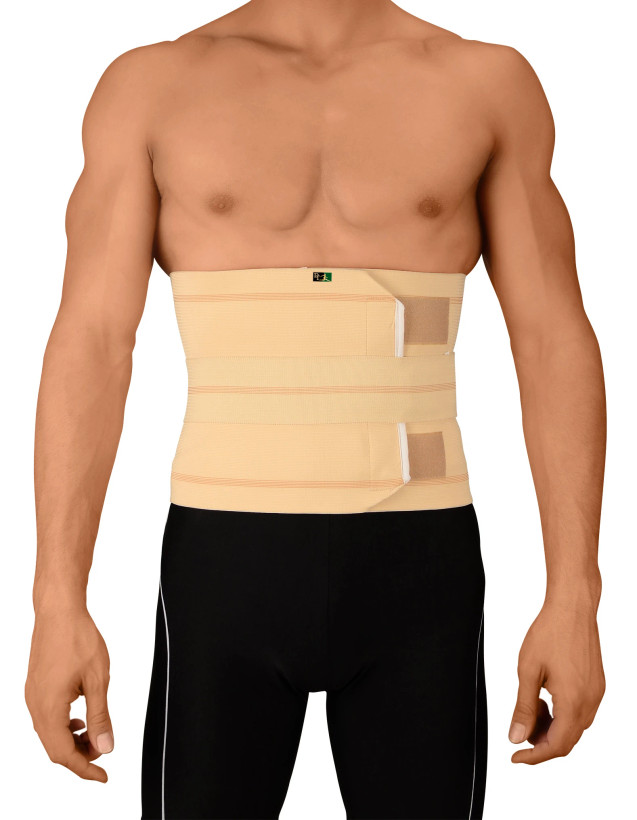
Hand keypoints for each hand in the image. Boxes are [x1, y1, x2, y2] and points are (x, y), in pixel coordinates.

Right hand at [25, 607, 112, 781]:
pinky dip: (64, 725)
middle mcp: (35, 706)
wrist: (59, 611)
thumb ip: (100, 716)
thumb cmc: (79, 638)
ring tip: (95, 733)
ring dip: (72, 741)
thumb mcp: (98, 679)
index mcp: (49, 708)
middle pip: (54, 748)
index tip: (103, 776)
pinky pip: (46, 718)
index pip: (64, 754)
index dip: (85, 769)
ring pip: (49, 734)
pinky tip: (80, 716)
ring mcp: (32, 696)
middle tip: (104, 752)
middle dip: (79, 756)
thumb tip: (105, 747)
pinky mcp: (35, 687)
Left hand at [509, 596, 604, 763]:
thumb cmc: (550, 632)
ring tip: (531, 711)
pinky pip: (581, 711)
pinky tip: (546, 699)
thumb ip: (523, 708)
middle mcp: (590, 701)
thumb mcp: (528, 671)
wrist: (572, 608)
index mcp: (573, 702)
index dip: (534, 756)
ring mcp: (597, 693)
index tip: (516, 757)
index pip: (556, 745)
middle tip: (520, 732)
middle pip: (568, 740)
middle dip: (542, 742)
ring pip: (575, 726)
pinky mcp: (597, 684)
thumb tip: (516, 737)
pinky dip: (563, 714)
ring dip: (553, 728)